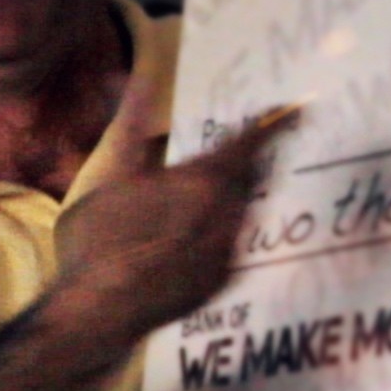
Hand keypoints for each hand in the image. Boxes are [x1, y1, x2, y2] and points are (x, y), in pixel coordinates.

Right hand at [54, 94, 300, 340]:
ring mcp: (227, 251)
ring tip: (213, 193)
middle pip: (249, 178)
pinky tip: (193, 236)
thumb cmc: (100, 241)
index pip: (247, 144)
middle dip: (249, 162)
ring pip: (243, 211)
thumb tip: (134, 80)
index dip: (271, 125)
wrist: (99, 310)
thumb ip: (132, 126)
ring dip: (237, 197)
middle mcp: (225, 213)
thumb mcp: (112, 177)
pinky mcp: (222, 281)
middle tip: (246, 150)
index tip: (292, 111)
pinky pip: (232, 245)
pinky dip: (222, 232)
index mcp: (201, 181)